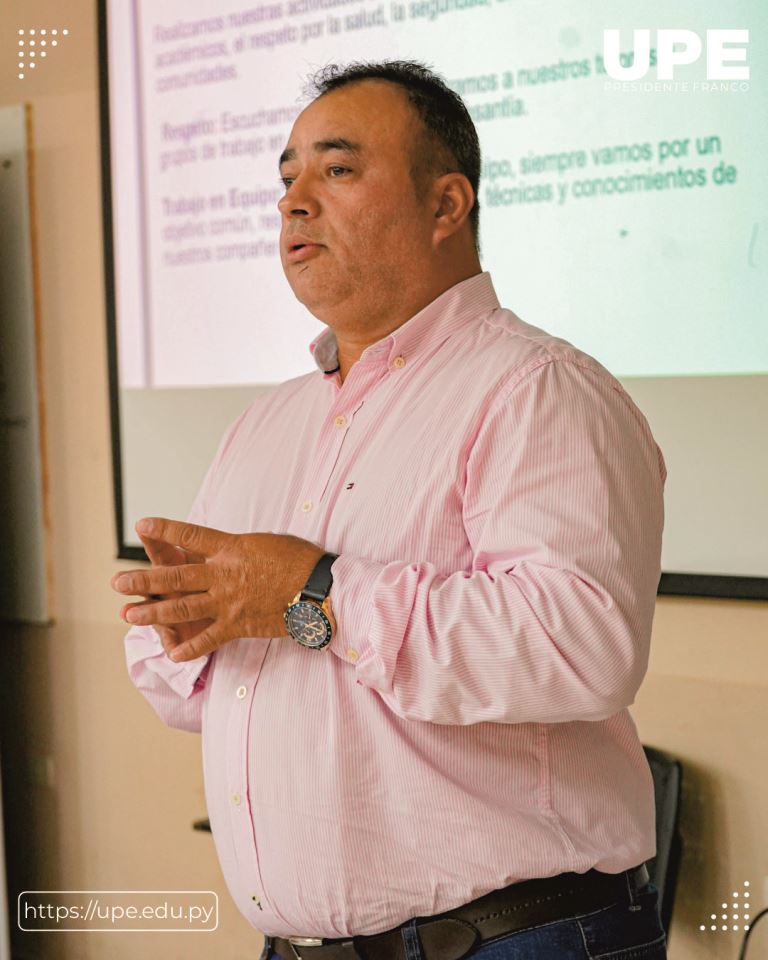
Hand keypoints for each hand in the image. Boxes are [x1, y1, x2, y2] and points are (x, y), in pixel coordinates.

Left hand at [111, 517, 325, 662]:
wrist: (317, 587)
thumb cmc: (299, 559)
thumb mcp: (266, 541)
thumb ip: (240, 547)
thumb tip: (227, 549)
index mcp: (230, 547)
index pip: (189, 536)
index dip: (164, 530)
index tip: (142, 525)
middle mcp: (223, 574)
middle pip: (175, 576)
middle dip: (143, 580)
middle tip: (117, 582)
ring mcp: (228, 601)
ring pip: (182, 607)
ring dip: (153, 613)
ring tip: (129, 615)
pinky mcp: (238, 624)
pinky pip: (208, 639)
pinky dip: (190, 648)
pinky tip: (172, 654)